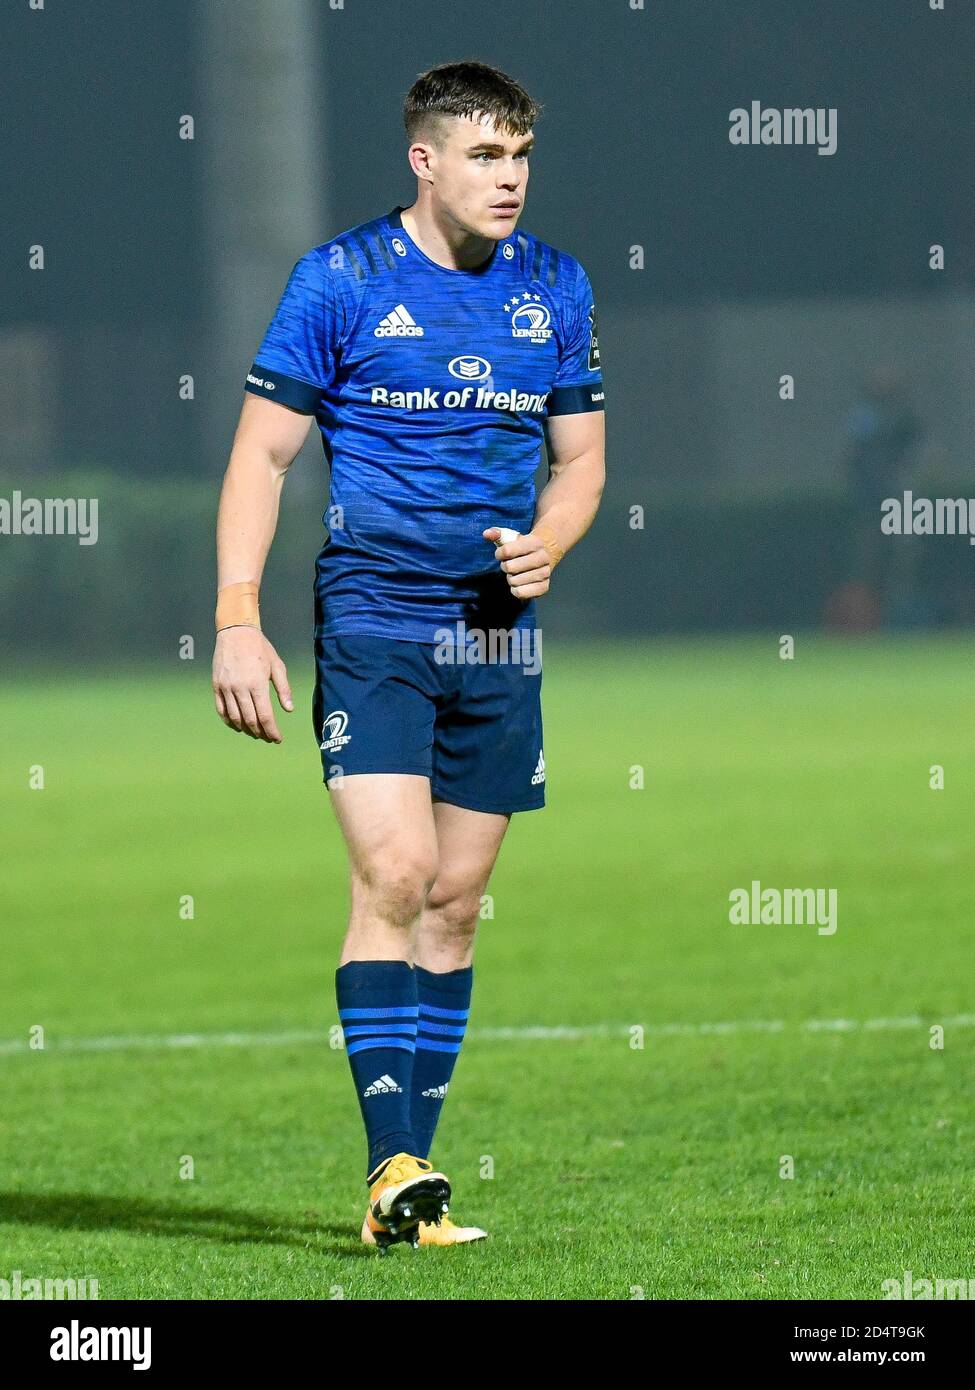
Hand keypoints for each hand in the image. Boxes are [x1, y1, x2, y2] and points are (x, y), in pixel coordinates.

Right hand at [212, 627, 292, 742]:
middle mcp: (240, 688)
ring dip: (246, 730)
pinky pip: (221, 710)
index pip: (265, 716)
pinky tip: (238, 725)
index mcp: (257, 683)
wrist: (236, 632)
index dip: (272, 731)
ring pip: (235, 718)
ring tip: (255, 733)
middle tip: (268, 738)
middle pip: (250, 720)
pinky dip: (230, 722)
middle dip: (261, 733)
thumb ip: (283, 689)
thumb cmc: (260, 648)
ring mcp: (226, 687)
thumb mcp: (277, 665)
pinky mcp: (216, 686)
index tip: (277, 739)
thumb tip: (288, 709)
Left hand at [483, 526, 552, 599]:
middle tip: (510, 565)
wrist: (543, 558)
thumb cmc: (522, 548)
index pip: (507, 551)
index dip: (499, 554)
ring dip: (511, 578)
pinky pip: (521, 593)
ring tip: (516, 573)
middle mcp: (544, 558)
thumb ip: (497, 534)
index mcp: (536, 543)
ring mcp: (545, 573)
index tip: (501, 554)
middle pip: (510, 567)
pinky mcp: (544, 587)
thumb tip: (486, 533)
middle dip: (506, 567)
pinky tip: (519, 584)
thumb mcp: (511, 538)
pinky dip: (516, 590)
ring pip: (514, 581)